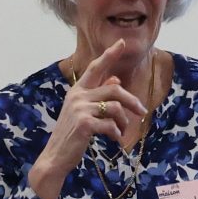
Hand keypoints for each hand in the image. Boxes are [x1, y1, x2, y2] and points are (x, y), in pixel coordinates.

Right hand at [27, 40, 147, 198]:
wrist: (55, 156)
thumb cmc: (71, 134)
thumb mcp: (83, 111)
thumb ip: (98, 95)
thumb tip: (116, 80)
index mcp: (77, 90)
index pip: (96, 68)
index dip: (109, 55)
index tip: (122, 43)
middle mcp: (77, 96)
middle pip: (114, 90)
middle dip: (132, 101)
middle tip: (142, 112)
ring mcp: (79, 109)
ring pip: (115, 107)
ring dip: (123, 121)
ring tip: (122, 130)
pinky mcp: (84, 124)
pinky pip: (110, 124)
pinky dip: (116, 133)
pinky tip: (114, 139)